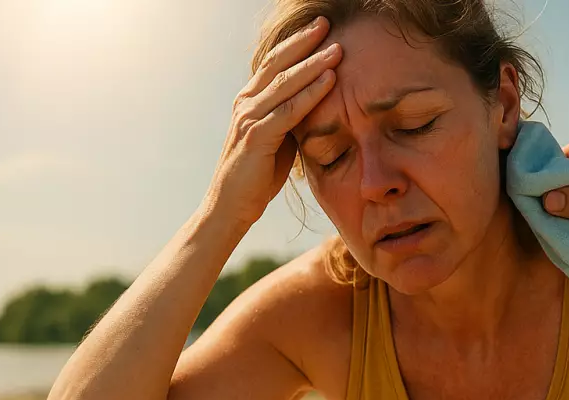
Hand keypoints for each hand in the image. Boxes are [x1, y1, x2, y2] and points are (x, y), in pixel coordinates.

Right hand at [203, 17, 340, 226]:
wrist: (231, 206)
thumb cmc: (257, 176)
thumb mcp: (278, 140)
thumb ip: (291, 119)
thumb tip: (316, 105)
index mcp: (250, 100)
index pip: (274, 63)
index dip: (296, 43)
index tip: (320, 29)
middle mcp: (246, 102)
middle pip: (278, 63)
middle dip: (304, 42)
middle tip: (327, 24)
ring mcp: (249, 117)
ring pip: (285, 83)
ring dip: (313, 64)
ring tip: (337, 49)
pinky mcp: (256, 136)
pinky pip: (289, 110)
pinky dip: (311, 94)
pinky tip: (329, 80)